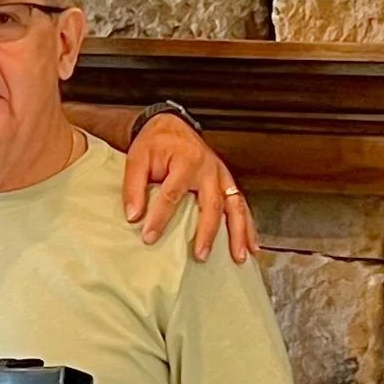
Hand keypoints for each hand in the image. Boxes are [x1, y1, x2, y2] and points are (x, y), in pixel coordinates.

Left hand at [122, 117, 257, 262]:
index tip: (149, 237)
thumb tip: (133, 216)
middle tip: (200, 255)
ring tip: (238, 257)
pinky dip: (248, 226)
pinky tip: (250, 246)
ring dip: (239, 233)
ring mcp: (222, 176)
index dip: (160, 217)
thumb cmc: (155, 143)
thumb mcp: (137, 159)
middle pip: (213, 204)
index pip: (172, 194)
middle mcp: (210, 169)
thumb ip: (134, 187)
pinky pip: (241, 205)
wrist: (171, 126)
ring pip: (236, 206)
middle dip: (208, 232)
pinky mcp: (227, 182)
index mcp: (187, 161)